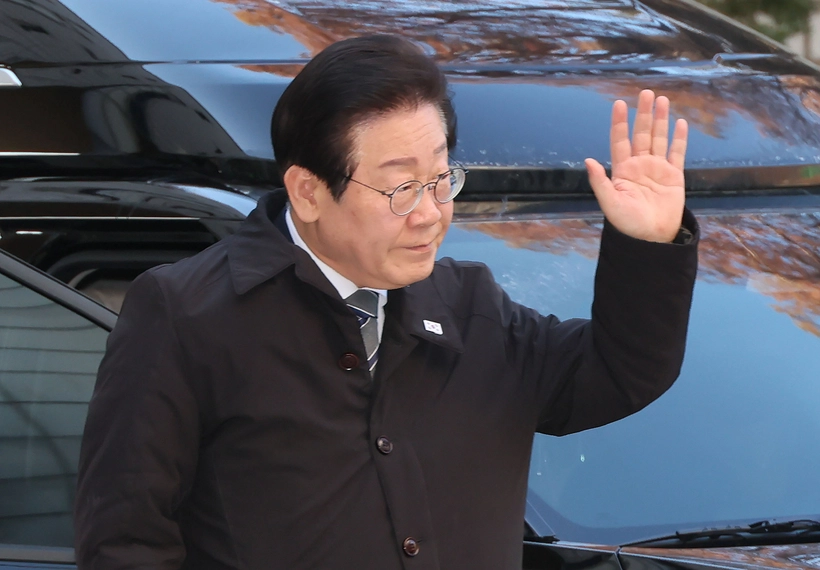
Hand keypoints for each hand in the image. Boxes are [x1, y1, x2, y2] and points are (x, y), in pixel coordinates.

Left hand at [585, 90, 687, 242]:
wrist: (651, 238)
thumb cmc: (627, 224)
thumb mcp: (610, 203)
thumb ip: (600, 181)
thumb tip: (588, 160)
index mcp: (622, 171)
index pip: (620, 141)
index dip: (619, 123)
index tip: (619, 104)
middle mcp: (639, 166)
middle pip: (641, 134)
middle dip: (643, 113)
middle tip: (646, 92)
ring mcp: (657, 169)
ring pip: (659, 138)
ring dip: (660, 120)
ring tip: (662, 99)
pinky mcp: (674, 176)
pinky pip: (677, 153)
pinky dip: (678, 138)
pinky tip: (679, 123)